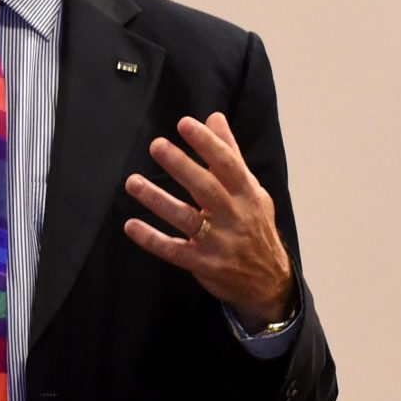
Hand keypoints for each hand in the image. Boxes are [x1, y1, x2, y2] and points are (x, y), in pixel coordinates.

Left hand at [124, 113, 293, 331]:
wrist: (269, 282)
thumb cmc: (254, 226)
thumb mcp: (251, 189)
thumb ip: (230, 153)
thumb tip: (214, 117)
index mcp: (246, 194)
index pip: (227, 163)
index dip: (207, 143)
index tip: (185, 123)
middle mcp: (234, 216)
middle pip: (206, 188)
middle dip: (181, 166)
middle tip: (157, 145)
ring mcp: (219, 243)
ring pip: (185, 218)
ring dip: (158, 199)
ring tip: (133, 182)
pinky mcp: (203, 264)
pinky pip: (174, 251)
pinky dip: (152, 239)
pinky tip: (131, 226)